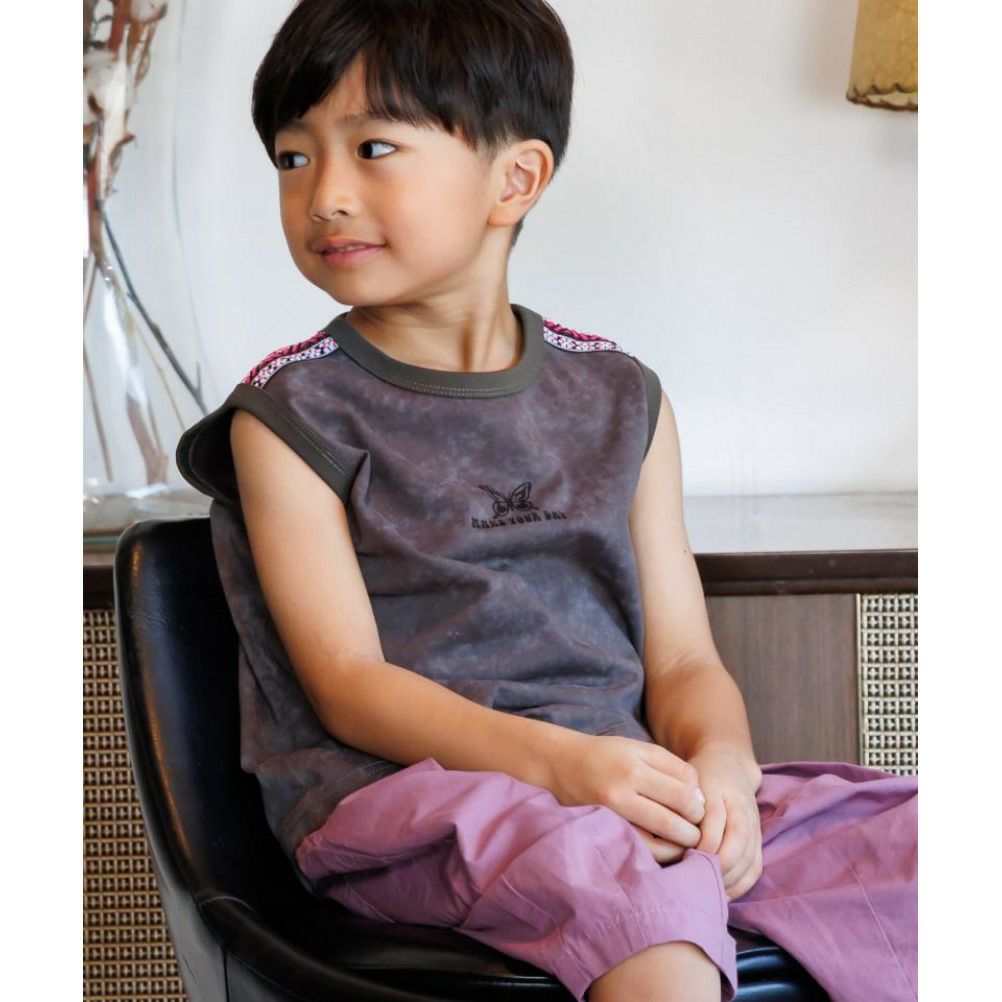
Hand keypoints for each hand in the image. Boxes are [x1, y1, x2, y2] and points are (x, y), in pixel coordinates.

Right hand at [545, 732, 706, 863]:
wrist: (560, 766)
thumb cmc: (606, 756)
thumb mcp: (639, 749)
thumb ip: (672, 767)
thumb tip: (701, 798)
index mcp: (635, 765)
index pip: (684, 789)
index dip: (699, 803)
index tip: (700, 808)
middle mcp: (623, 788)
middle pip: (676, 814)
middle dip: (695, 826)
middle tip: (699, 830)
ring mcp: (612, 813)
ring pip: (662, 837)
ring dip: (682, 843)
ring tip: (687, 842)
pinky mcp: (604, 831)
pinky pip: (641, 849)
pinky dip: (660, 853)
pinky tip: (667, 849)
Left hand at [687, 744, 763, 900]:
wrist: (729, 764)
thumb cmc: (700, 776)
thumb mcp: (688, 780)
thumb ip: (682, 803)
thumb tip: (671, 833)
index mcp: (722, 792)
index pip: (717, 820)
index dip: (704, 843)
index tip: (687, 858)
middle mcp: (743, 810)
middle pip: (738, 844)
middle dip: (718, 866)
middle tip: (697, 881)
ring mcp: (754, 826)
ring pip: (749, 859)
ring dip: (730, 879)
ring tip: (709, 892)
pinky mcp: (758, 840)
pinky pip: (756, 867)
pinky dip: (742, 884)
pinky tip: (724, 894)